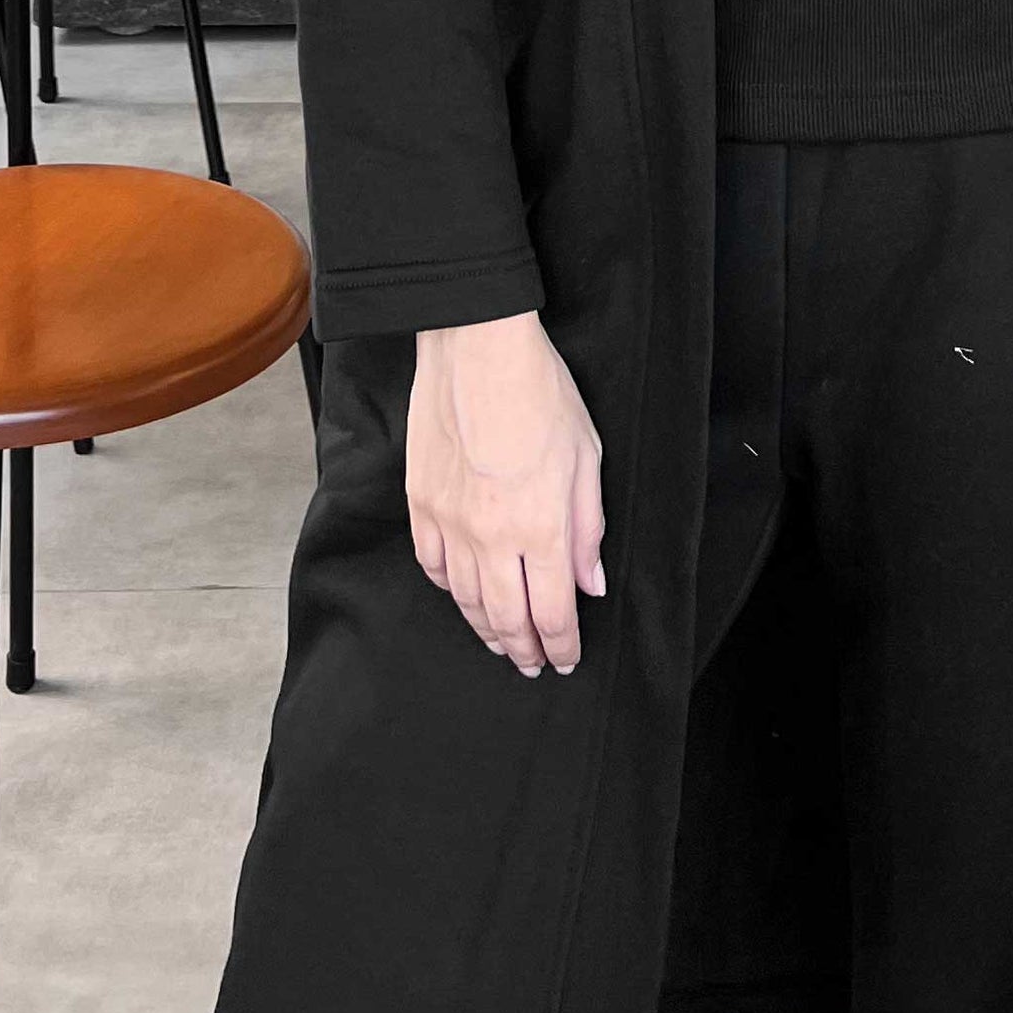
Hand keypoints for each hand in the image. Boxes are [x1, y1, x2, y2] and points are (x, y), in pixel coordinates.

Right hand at [406, 311, 605, 676]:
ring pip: (466, 600)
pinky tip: (462, 593)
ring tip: (501, 641)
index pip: (552, 613)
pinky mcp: (421, 504)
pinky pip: (433, 565)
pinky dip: (450, 589)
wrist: (476, 349)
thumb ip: (588, 527)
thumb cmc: (541, 392)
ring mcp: (450, 523)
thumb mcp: (588, 456)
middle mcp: (492, 537)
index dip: (561, 646)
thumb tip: (591, 582)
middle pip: (506, 620)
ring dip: (486, 629)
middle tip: (532, 664)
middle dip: (523, 650)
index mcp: (542, 528)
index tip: (566, 659)